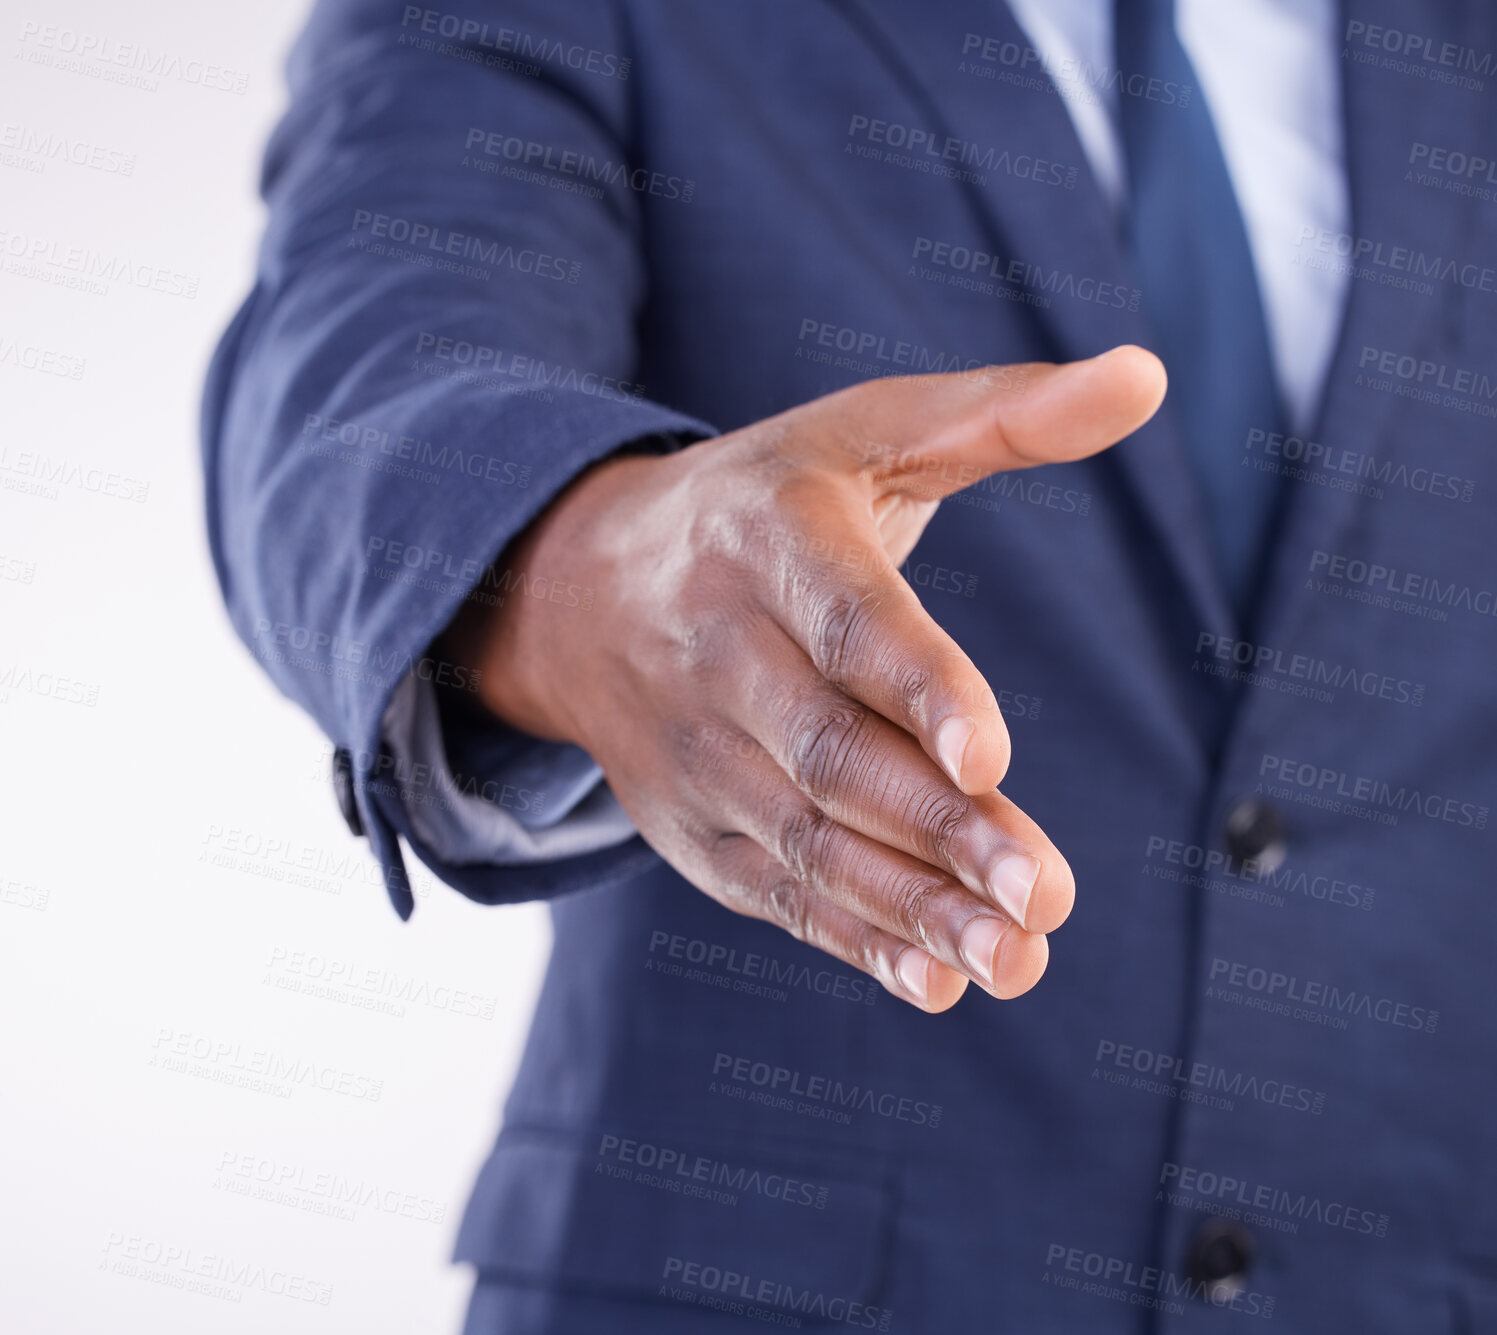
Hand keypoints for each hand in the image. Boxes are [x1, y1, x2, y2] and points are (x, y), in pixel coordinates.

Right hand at [442, 348, 1165, 1009]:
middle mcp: (719, 650)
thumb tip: (1148, 375)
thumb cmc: (763, 505)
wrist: (581, 588)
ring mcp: (696, 750)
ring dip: (909, 907)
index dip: (917, 688)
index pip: (845, 621)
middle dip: (937, 830)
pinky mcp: (691, 824)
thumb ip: (1003, 413)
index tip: (990, 760)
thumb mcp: (862, 432)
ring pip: (805, 839)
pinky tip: (937, 980)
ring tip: (1015, 957)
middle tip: (1047, 895)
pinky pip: (772, 890)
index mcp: (769, 539)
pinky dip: (853, 939)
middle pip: (829, 753)